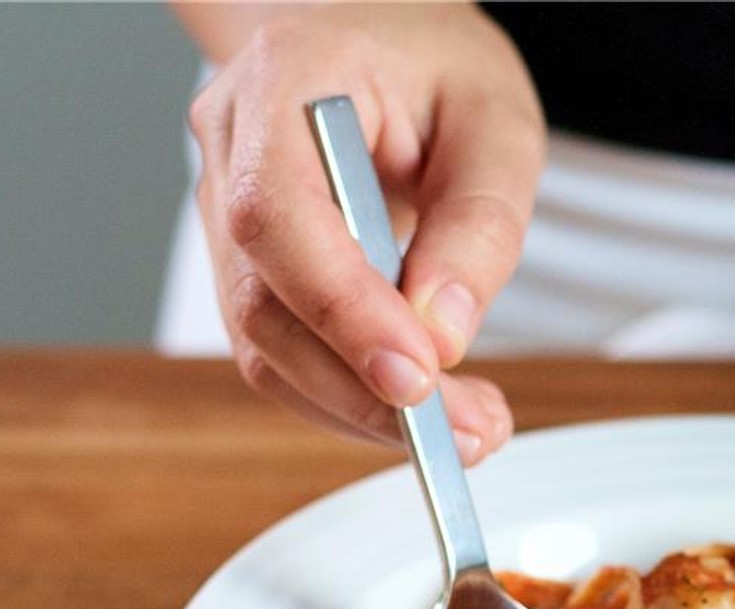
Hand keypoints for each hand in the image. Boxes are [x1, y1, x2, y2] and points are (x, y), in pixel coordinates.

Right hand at [185, 3, 543, 460]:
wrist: (380, 39)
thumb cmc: (438, 70)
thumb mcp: (497, 126)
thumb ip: (479, 224)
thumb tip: (442, 334)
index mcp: (282, 82)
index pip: (278, 215)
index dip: (341, 309)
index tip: (419, 376)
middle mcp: (232, 149)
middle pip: (265, 303)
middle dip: (367, 389)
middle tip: (470, 433)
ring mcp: (228, 213)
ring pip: (267, 346)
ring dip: (365, 411)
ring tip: (468, 431)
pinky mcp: (253, 269)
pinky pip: (286, 354)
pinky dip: (353, 398)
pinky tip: (425, 411)